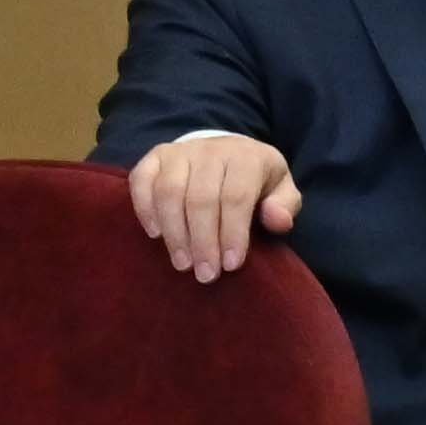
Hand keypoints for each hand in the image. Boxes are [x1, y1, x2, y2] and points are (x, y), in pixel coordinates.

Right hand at [127, 132, 297, 281]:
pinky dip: (144, 208)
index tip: (231, 265)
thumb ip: (285, 205)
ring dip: (174, 232)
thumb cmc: (257, 180)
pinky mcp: (155, 156)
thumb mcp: (282, 189)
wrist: (228, 150)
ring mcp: (179, 152)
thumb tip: (277, 221)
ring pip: (169, 192)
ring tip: (183, 263)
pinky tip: (155, 234)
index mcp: (245, 158)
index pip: (236, 197)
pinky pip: (141, 180)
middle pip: (201, 198)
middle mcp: (209, 150)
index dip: (233, 233)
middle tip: (205, 274)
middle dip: (203, 241)